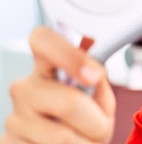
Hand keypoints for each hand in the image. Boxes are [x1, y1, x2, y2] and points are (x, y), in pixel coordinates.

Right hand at [1, 27, 114, 142]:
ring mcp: (13, 118)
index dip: (69, 55)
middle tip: (99, 127)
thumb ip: (99, 81)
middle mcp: (25, 88)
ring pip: (61, 137)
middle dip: (95, 121)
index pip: (43, 40)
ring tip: (82, 140)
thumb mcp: (100, 99)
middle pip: (68, 102)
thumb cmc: (87, 122)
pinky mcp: (7, 143)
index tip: (93, 76)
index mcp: (47, 65)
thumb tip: (93, 74)